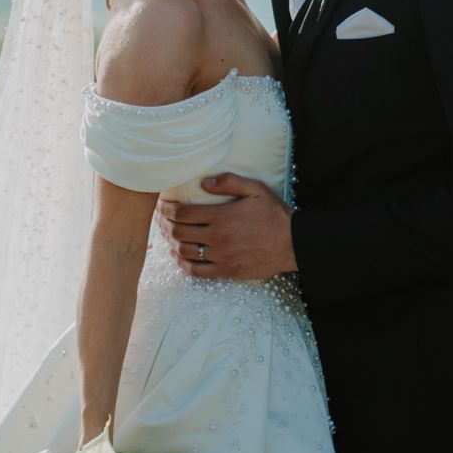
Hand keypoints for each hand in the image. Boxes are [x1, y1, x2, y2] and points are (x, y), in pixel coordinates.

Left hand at [161, 175, 296, 281]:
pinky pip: (196, 271)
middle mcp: (217, 238)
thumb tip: (204, 182)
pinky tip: (179, 256)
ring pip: (183, 252)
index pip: (182, 213)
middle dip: (164, 224)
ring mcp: (220, 257)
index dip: (167, 208)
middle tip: (160, 218)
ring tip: (168, 235)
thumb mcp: (256, 189)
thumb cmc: (274, 215)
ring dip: (171, 243)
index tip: (162, 204)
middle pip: (178, 232)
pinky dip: (183, 263)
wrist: (292, 243)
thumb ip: (229, 182)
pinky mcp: (226, 271)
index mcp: (221, 216)